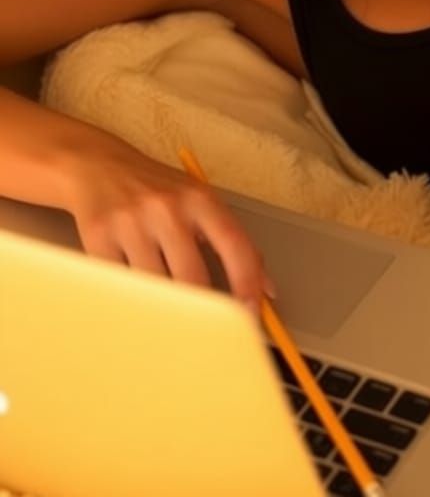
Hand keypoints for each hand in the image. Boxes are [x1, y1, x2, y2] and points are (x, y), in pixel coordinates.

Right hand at [59, 130, 275, 314]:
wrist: (98, 167)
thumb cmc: (158, 190)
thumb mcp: (200, 202)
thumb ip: (233, 241)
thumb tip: (265, 288)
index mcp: (200, 199)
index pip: (234, 245)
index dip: (247, 284)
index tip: (250, 314)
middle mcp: (168, 208)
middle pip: (192, 277)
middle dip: (202, 310)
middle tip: (206, 329)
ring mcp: (131, 223)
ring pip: (155, 287)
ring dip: (165, 306)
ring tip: (167, 306)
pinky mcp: (98, 238)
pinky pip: (122, 286)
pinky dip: (133, 298)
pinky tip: (136, 291)